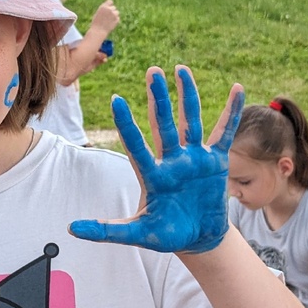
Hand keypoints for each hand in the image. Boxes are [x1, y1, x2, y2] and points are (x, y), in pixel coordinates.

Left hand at [70, 66, 242, 254]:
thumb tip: (70, 229)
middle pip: (163, 124)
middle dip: (158, 98)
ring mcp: (194, 158)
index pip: (135, 144)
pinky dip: (231, 112)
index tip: (117, 99)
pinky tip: (237, 88)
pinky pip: (224, 132)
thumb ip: (106, 231)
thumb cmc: (167, 234)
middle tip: (153, 72)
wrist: (198, 238)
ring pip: (190, 120)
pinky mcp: (215, 161)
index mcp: (152, 174)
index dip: (127, 124)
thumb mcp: (137, 234)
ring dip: (187, 95)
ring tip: (181, 69)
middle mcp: (172, 160)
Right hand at [91, 0, 119, 35]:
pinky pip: (118, 18)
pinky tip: (110, 24)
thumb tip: (109, 6)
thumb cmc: (96, 23)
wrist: (98, 31)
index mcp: (103, 7)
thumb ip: (104, 9)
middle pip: (114, 7)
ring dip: (114, 15)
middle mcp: (109, 9)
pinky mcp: (117, 19)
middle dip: (112, 11)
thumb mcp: (98, 13)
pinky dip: (115, 20)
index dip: (110, 4)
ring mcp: (114, 14)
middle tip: (107, 17)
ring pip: (117, 12)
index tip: (109, 7)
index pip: (110, 1)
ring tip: (109, 20)